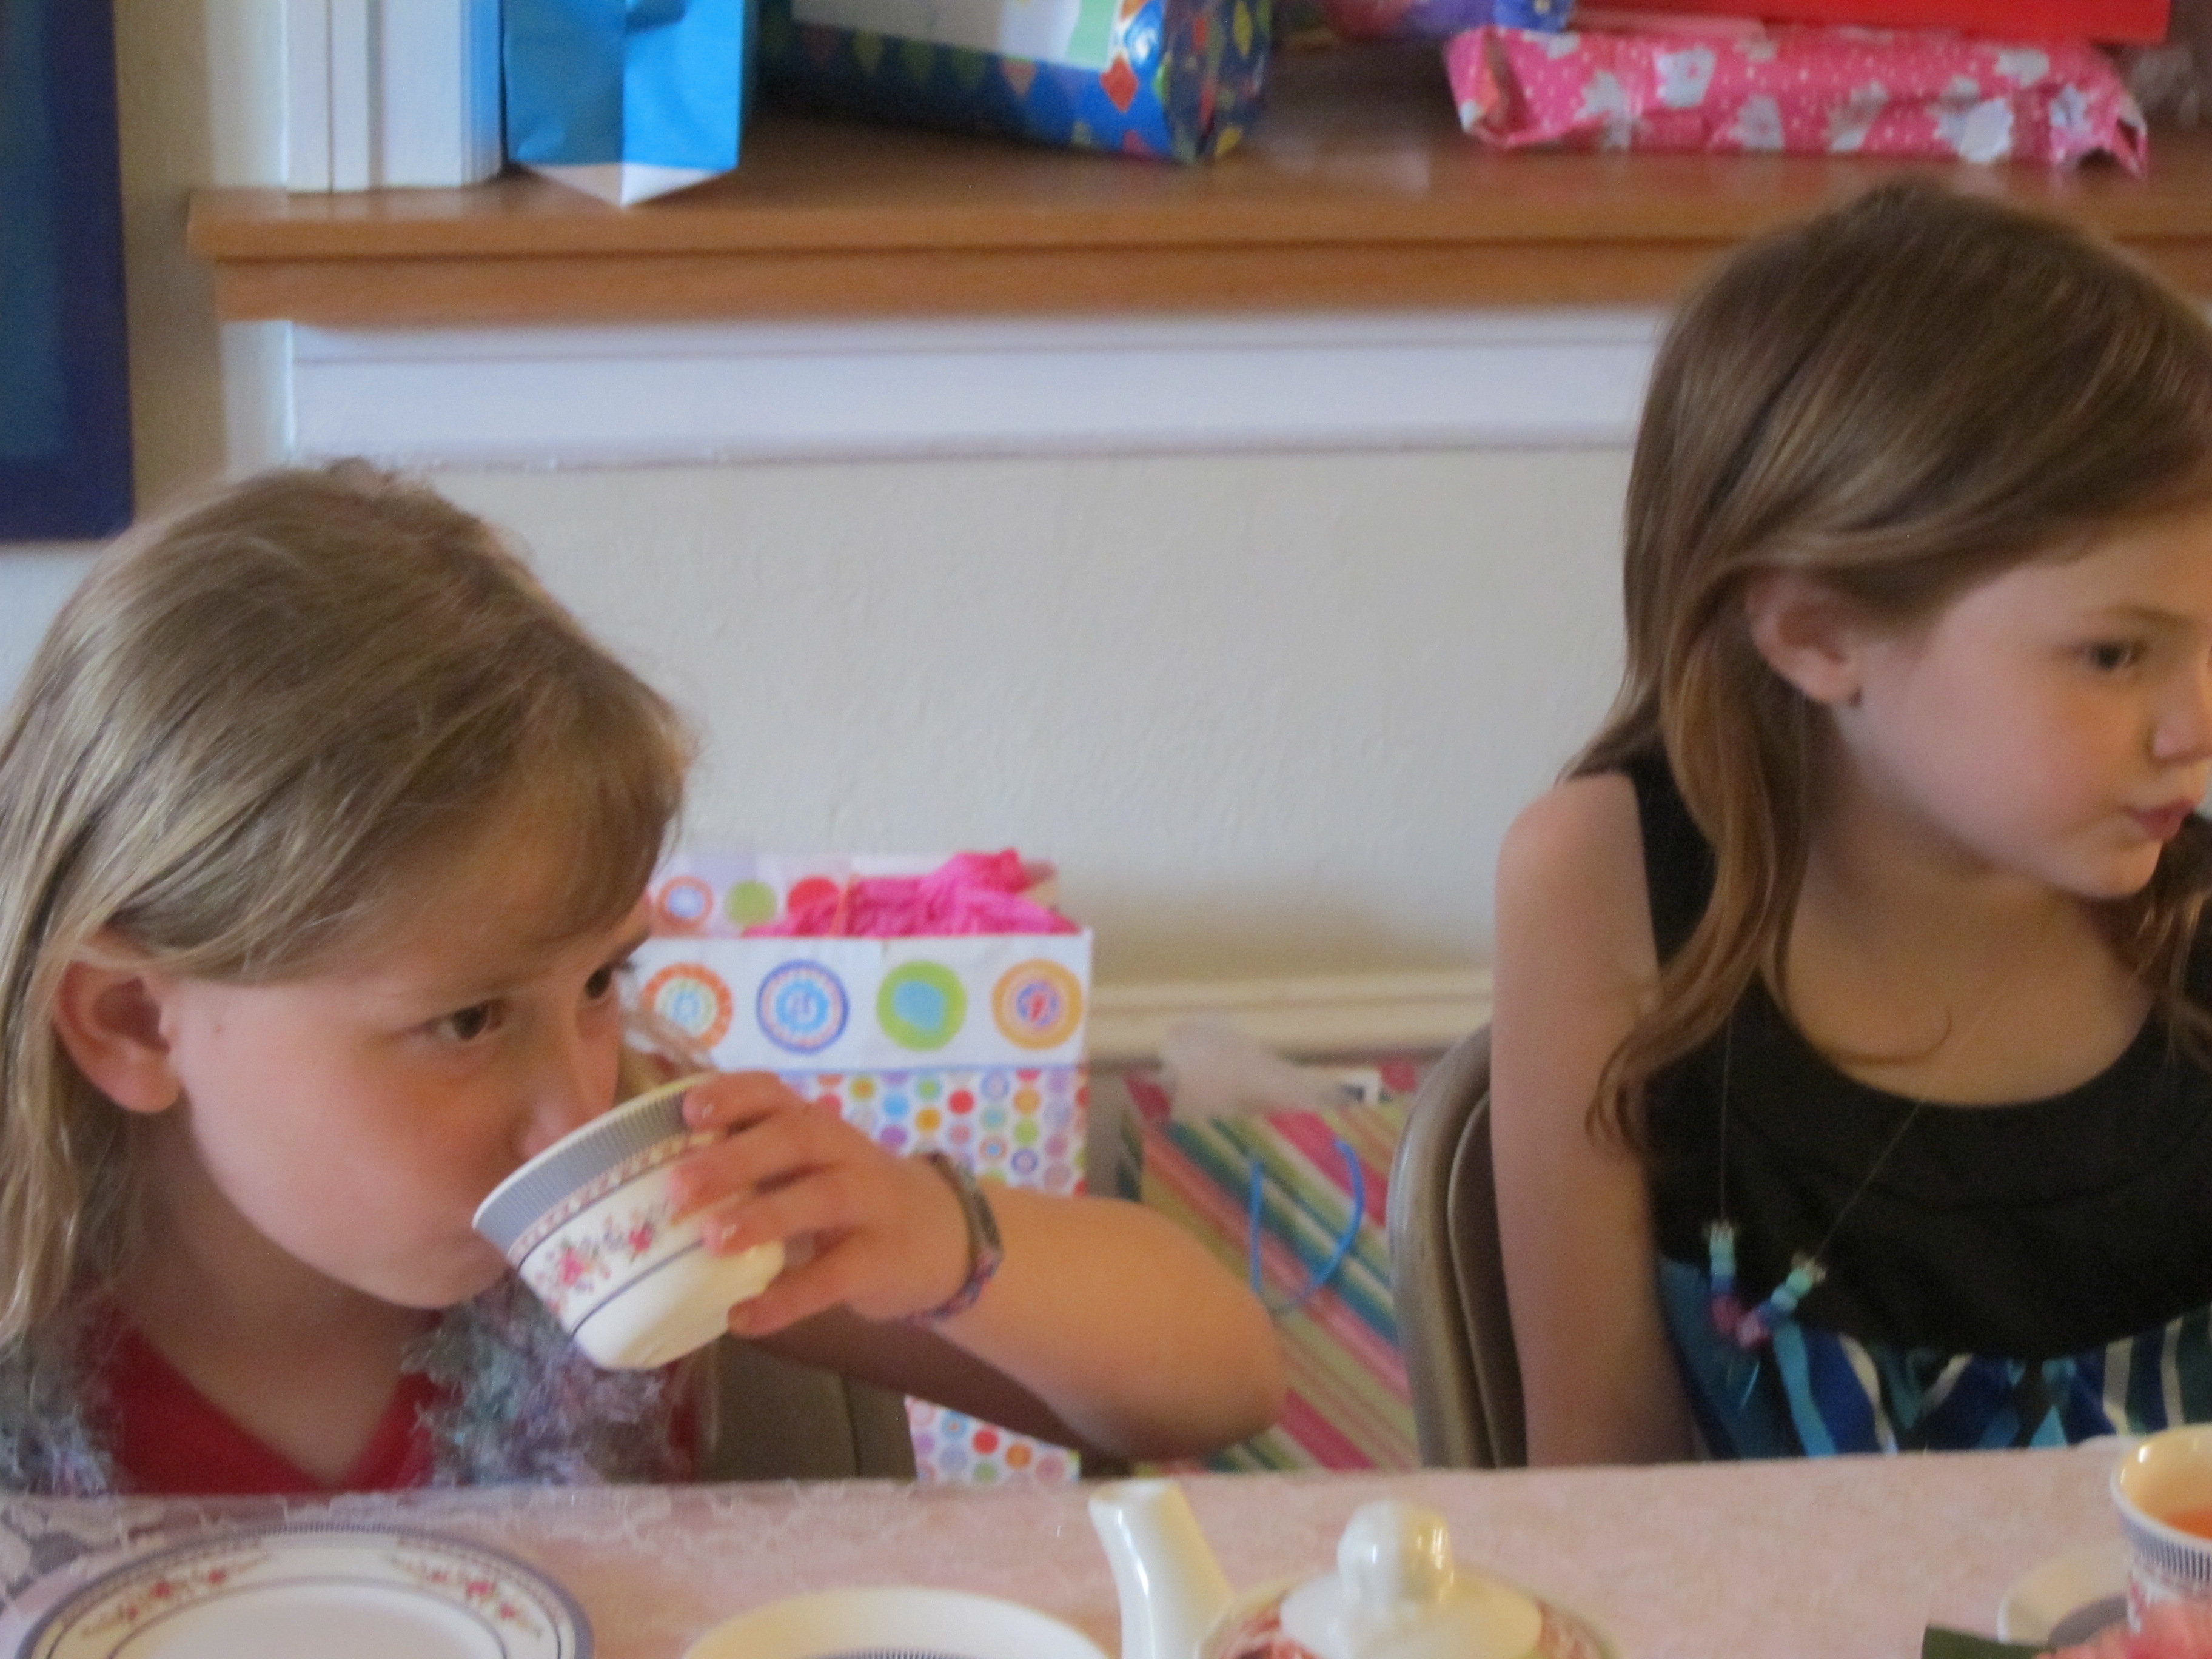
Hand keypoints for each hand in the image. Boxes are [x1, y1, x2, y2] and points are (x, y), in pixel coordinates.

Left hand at [664, 1073, 972, 1333]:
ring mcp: (871, 1204)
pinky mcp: (882, 1260)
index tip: (686, 1109)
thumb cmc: (852, 1200)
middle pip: (796, 1139)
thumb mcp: (813, 1167)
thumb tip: (651, 1177)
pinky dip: (788, 1298)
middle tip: (677, 1187)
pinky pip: (834, 1277)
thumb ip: (754, 1164)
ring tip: (713, 1242)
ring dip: (766, 1216)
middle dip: (736, 1158)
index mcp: (817, 1126)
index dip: (733, 1095)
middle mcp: (846, 1153)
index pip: (775, 1093)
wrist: (948, 1238)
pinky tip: (744, 1319)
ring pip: (821, 1198)